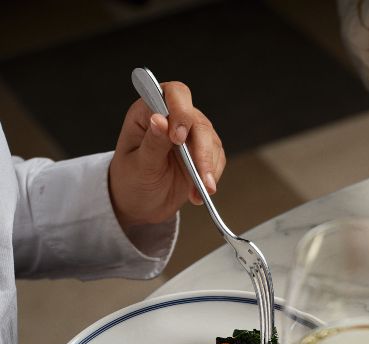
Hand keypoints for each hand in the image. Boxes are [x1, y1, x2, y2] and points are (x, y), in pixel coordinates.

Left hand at [108, 81, 225, 228]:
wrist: (140, 204)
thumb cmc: (131, 181)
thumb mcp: (138, 164)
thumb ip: (152, 143)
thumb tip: (160, 119)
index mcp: (148, 111)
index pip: (173, 94)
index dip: (180, 111)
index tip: (177, 138)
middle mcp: (172, 118)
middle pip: (198, 121)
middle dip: (201, 150)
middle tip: (199, 175)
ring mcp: (190, 135)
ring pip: (212, 140)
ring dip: (208, 167)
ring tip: (200, 189)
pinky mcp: (204, 152)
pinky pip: (217, 158)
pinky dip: (212, 176)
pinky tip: (199, 191)